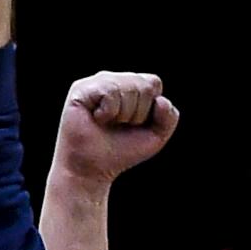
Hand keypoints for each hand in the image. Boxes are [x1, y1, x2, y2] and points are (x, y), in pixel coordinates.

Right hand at [53, 70, 176, 185]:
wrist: (91, 169)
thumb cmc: (120, 151)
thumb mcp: (156, 136)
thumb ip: (170, 117)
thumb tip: (160, 100)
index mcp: (130, 87)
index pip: (152, 82)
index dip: (149, 107)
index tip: (134, 124)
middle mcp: (113, 80)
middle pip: (143, 85)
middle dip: (137, 113)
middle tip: (118, 125)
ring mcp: (96, 83)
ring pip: (128, 87)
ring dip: (122, 114)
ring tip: (107, 123)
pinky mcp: (80, 89)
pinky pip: (109, 92)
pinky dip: (108, 112)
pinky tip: (96, 119)